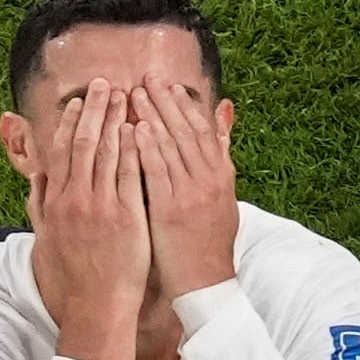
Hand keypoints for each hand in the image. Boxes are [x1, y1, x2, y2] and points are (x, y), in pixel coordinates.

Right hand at [26, 86, 150, 359]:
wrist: (93, 310)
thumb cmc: (71, 281)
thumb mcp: (44, 241)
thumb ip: (39, 206)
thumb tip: (35, 179)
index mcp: (55, 203)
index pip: (60, 152)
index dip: (69, 122)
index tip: (78, 101)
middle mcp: (74, 200)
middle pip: (83, 143)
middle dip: (94, 110)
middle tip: (104, 84)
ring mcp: (100, 207)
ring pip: (106, 152)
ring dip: (116, 119)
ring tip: (126, 95)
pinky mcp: (125, 217)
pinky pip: (129, 174)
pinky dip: (134, 148)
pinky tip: (141, 127)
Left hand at [135, 81, 239, 306]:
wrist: (207, 282)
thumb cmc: (209, 241)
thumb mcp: (224, 194)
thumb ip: (221, 151)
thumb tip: (225, 110)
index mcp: (220, 175)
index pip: (202, 130)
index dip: (184, 105)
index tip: (168, 85)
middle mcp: (208, 180)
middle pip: (185, 131)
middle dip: (165, 102)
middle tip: (146, 78)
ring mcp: (191, 195)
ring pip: (170, 147)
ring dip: (152, 117)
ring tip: (134, 95)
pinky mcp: (171, 211)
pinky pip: (158, 174)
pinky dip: (147, 149)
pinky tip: (135, 130)